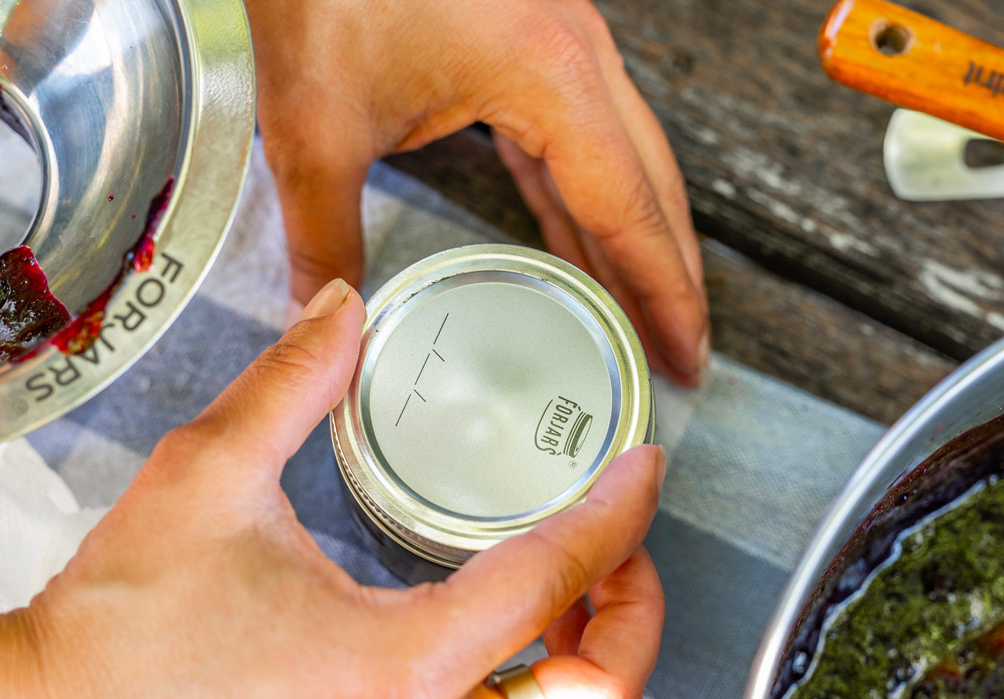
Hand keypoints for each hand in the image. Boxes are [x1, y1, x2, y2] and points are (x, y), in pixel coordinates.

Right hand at [0, 279, 664, 698]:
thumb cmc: (119, 630)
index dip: (616, 515)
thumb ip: (292, 383)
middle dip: (636, 621)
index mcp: (399, 665)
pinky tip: (513, 695)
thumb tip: (340, 310)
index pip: (552, 579)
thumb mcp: (207, 477)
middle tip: (627, 556)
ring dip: (593, 697)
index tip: (642, 470)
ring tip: (583, 626)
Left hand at [246, 0, 709, 385]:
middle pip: (650, 187)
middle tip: (675, 352)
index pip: (631, 210)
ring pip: (620, 162)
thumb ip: (327, 235)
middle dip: (667, 276)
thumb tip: (326, 315)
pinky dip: (581, 200)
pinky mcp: (527, 42)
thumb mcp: (318, 126)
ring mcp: (559, 43)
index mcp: (551, 77)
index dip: (663, 293)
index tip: (685, 352)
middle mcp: (576, 55)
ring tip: (637, 315)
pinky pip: (574, 139)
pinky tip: (578, 245)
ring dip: (630, 240)